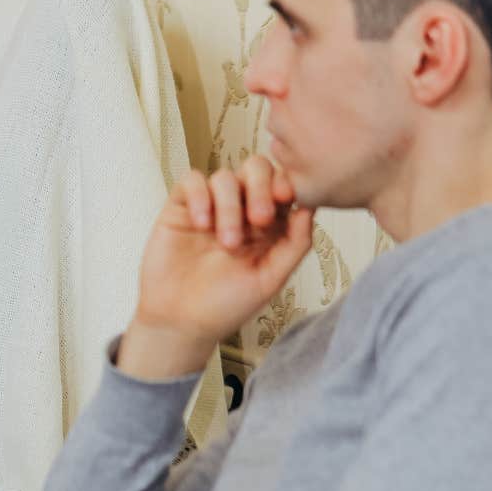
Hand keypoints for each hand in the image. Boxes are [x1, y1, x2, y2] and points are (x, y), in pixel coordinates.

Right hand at [121, 155, 314, 378]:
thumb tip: (310, 206)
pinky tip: (200, 224)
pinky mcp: (181, 207)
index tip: (286, 198)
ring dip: (229, 207)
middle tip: (260, 219)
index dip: (286, 183)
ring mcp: (210, 206)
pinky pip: (192, 181)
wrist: (181, 322)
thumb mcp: (270, 279)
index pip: (281, 184)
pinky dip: (199, 196)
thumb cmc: (226, 305)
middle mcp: (240, 209)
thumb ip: (295, 243)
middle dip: (261, 187)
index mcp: (268, 224)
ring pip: (225, 176)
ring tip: (226, 243)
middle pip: (256, 168)